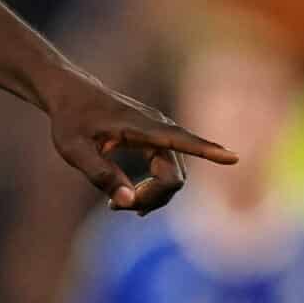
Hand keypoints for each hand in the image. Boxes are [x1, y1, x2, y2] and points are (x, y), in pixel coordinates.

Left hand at [46, 76, 237, 214]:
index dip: (207, 151)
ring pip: (172, 178)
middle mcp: (158, 129)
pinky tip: (131, 201)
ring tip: (114, 205)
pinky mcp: (157, 142)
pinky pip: (166, 172)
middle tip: (113, 207)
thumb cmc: (69, 120)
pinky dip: (153, 190)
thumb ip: (99, 174)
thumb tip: (128, 202)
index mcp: (141, 126)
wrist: (70, 95)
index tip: (234, 158)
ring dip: (151, 197)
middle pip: (174, 177)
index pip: (180, 140)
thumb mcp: (73, 149)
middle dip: (151, 198)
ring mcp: (161, 135)